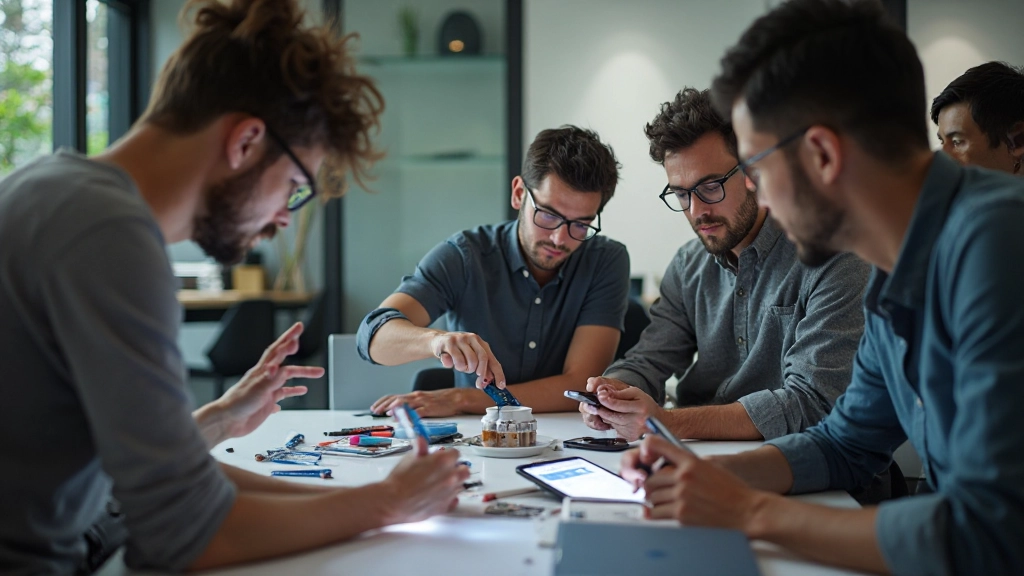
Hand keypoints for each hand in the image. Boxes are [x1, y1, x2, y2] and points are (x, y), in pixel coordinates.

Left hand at [201, 323, 323, 440]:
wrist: (227, 421)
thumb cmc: (238, 404)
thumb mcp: (259, 389)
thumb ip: (272, 379)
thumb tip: (284, 368)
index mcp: (262, 371)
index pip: (278, 350)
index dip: (288, 338)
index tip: (298, 328)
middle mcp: (266, 378)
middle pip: (286, 363)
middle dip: (297, 355)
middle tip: (306, 344)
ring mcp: (267, 389)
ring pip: (287, 379)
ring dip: (301, 375)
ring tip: (316, 373)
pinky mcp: (267, 401)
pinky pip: (283, 394)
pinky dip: (292, 392)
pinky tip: (299, 392)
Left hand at [371, 388, 467, 417]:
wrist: (456, 398)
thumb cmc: (441, 401)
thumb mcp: (423, 401)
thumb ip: (411, 407)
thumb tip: (397, 414)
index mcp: (413, 395)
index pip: (394, 397)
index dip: (382, 402)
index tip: (374, 407)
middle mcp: (416, 397)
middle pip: (396, 399)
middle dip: (384, 405)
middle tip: (375, 411)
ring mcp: (422, 402)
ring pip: (405, 403)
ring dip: (394, 408)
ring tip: (385, 413)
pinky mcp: (430, 408)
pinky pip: (418, 411)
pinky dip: (410, 414)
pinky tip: (404, 417)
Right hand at [378, 438, 470, 523]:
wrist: (393, 502)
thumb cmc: (400, 479)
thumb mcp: (410, 458)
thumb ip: (421, 449)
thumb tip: (422, 441)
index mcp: (443, 461)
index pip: (456, 454)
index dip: (448, 455)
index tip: (442, 457)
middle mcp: (451, 476)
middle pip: (464, 470)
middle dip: (457, 468)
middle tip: (445, 470)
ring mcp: (450, 493)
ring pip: (461, 485)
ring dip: (454, 483)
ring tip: (439, 483)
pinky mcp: (445, 507)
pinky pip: (455, 500)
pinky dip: (450, 498)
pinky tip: (439, 495)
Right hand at [429, 331, 505, 388]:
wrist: (438, 340)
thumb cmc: (458, 351)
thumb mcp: (471, 357)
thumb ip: (481, 366)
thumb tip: (489, 380)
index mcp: (481, 342)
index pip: (493, 360)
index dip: (498, 374)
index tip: (500, 386)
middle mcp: (472, 338)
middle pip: (482, 358)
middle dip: (481, 373)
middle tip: (478, 382)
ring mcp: (460, 339)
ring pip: (469, 361)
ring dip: (465, 369)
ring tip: (461, 367)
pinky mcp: (449, 343)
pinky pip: (456, 361)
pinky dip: (454, 366)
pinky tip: (450, 362)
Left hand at [580, 378, 663, 440]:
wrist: (659, 421)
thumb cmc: (647, 406)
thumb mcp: (636, 393)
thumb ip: (620, 393)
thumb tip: (606, 393)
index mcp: (640, 408)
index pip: (617, 405)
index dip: (606, 400)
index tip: (599, 396)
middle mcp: (637, 421)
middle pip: (611, 416)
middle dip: (601, 409)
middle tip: (594, 404)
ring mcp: (633, 432)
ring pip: (611, 423)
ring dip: (606, 416)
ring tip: (610, 410)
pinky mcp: (629, 438)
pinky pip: (614, 429)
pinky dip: (612, 423)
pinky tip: (618, 418)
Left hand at [640, 435, 762, 532]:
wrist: (747, 511)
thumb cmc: (733, 492)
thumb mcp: (711, 468)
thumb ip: (689, 466)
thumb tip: (670, 469)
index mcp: (691, 462)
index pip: (659, 446)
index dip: (646, 448)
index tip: (643, 456)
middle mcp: (684, 476)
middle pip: (651, 479)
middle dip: (652, 486)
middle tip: (655, 490)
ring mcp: (681, 495)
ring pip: (652, 497)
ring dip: (655, 501)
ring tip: (663, 503)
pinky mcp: (681, 514)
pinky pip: (656, 513)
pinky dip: (655, 514)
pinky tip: (661, 513)